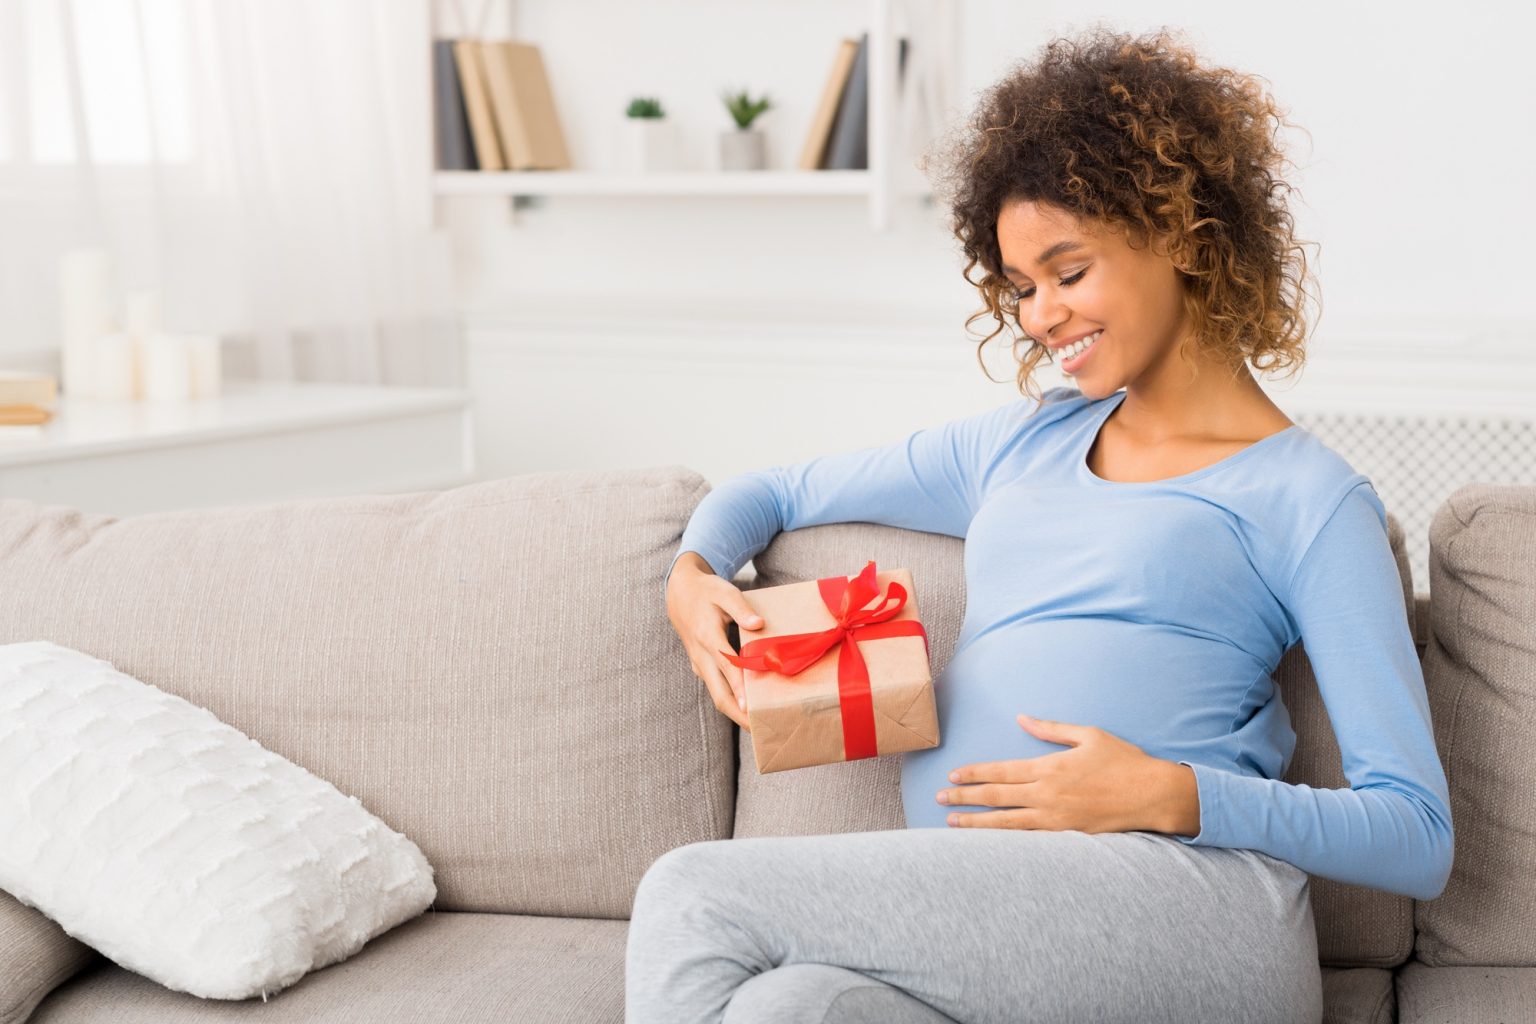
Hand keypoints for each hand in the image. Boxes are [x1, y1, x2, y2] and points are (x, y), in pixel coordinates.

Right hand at [664, 555, 762, 730]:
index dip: (738, 687)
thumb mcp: (724, 592)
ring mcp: (699, 664)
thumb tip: (758, 624)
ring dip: (735, 711)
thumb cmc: (706, 591)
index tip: (750, 706)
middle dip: (738, 714)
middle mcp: (701, 655)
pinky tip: (748, 706)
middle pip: (719, 693)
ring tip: (758, 724)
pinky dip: (731, 700)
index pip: (726, 666)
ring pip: (716, 694)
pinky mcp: (701, 666)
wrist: (679, 593)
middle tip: (760, 728)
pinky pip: (716, 688)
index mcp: (707, 636)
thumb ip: (741, 609)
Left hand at [935, 714, 1181, 833]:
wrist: (1153, 795)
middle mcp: (1048, 794)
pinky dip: (1004, 841)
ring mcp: (1056, 819)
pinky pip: (1028, 840)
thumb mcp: (1088, 735)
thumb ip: (1051, 729)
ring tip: (951, 824)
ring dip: (976, 824)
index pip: (1001, 771)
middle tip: (939, 799)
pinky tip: (988, 843)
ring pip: (1006, 823)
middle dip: (964, 798)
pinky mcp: (1067, 835)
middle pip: (996, 797)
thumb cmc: (1123, 762)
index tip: (953, 776)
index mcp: (1050, 767)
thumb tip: (1023, 718)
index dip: (974, 774)